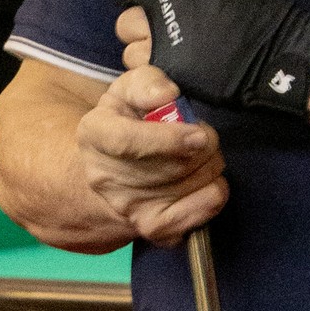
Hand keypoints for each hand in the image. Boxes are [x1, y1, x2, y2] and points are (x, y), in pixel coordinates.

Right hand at [76, 65, 227, 243]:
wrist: (116, 170)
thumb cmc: (130, 121)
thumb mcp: (130, 90)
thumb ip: (147, 82)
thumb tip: (167, 95)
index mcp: (94, 134)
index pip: (125, 142)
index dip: (168, 139)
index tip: (198, 134)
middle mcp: (105, 177)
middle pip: (171, 166)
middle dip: (203, 145)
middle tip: (203, 134)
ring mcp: (128, 208)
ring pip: (193, 184)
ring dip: (211, 163)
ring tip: (200, 154)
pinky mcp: (153, 229)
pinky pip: (202, 210)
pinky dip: (215, 191)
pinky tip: (205, 178)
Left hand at [108, 0, 309, 115]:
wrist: (278, 51)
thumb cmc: (260, 1)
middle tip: (156, 8)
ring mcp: (158, 22)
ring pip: (125, 26)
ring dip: (141, 32)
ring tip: (168, 38)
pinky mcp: (159, 59)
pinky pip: (136, 58)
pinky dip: (151, 61)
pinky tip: (175, 60)